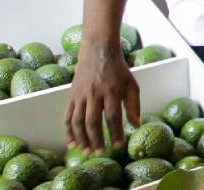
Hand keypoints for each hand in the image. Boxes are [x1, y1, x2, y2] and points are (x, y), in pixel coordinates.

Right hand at [64, 38, 139, 152]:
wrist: (98, 52)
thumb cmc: (118, 70)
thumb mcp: (131, 84)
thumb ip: (134, 105)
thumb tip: (136, 125)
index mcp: (112, 91)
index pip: (113, 116)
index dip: (115, 133)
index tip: (118, 146)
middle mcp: (94, 94)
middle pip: (93, 121)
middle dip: (96, 139)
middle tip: (100, 152)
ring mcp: (81, 95)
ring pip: (78, 121)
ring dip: (81, 138)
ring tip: (86, 151)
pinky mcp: (71, 96)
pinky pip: (67, 116)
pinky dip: (68, 131)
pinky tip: (72, 143)